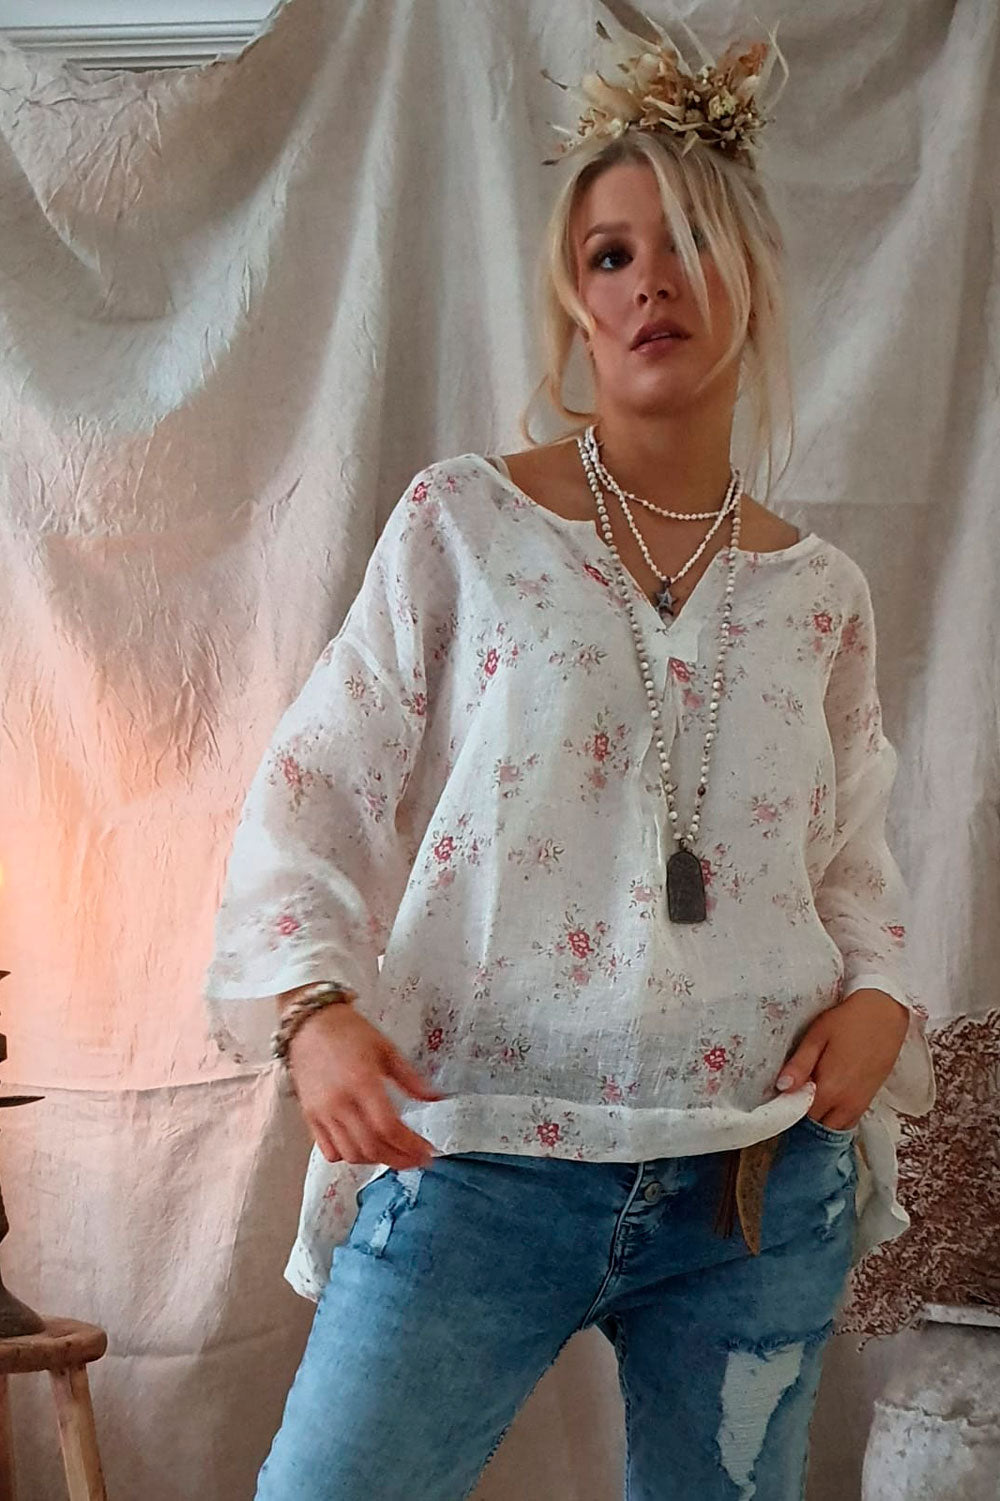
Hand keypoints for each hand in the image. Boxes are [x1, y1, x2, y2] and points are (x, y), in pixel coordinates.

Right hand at [287, 1004, 447, 1169]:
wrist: (310, 1024)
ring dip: (377, 1161)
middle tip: (417, 1160)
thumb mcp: (386, 1048)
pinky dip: (350, 1157)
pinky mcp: (310, 1118)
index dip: (410, 1145)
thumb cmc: (349, 1032)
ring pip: (351, 1154)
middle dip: (399, 1159)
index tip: (427, 1151)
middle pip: (372, 1146)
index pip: (388, 1127)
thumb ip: (410, 1078)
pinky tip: (365, 1150)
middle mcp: (339, 1102)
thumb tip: (436, 1098)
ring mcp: (322, 1113)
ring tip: (395, 1155)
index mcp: (361, 1082)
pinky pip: (330, 1151)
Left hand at [773, 989, 910, 1129]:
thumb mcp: (817, 1037)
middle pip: (817, 1127)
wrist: (886, 1014)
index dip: (788, 1108)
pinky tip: (828, 1099)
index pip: (800, 1117)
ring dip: (820, 1119)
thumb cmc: (848, 1020)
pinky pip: (848, 1121)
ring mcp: (860, 1105)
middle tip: (794, 1096)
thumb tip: (781, 1088)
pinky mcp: (869, 1100)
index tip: (780, 1098)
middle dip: (803, 1117)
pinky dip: (835, 1118)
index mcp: (829, 1089)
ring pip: (834, 1128)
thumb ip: (799, 1065)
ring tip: (809, 1097)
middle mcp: (845, 1104)